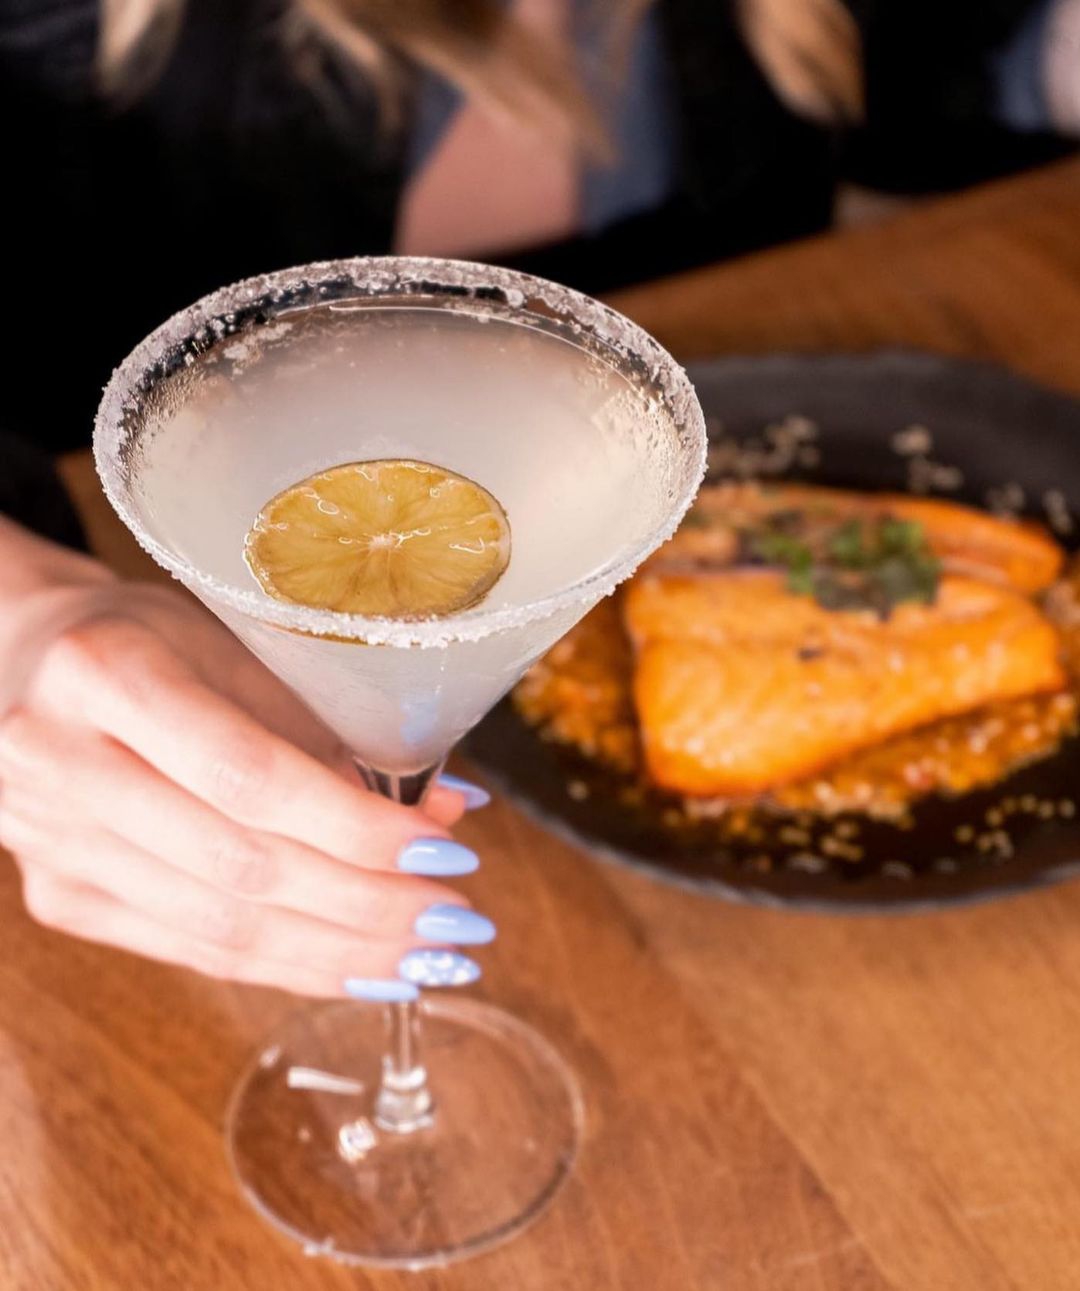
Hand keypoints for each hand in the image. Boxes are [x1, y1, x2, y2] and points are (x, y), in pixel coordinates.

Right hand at [0, 525, 484, 996]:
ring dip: (339, 951)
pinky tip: (358, 965)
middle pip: (239, 866)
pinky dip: (287, 964)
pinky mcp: (62, 897)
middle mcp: (63, 763)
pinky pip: (192, 950)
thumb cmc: (145, 639)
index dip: (355, 828)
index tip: (447, 853)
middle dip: (368, 905)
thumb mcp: (236, 645)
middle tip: (456, 925)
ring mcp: (54, 843)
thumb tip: (445, 812)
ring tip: (427, 958)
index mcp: (108, 673)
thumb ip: (333, 730)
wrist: (17, 663)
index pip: (249, 776)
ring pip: (218, 927)